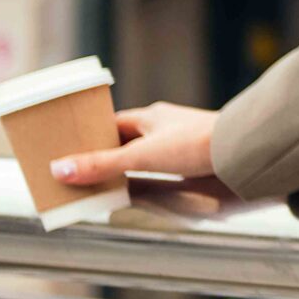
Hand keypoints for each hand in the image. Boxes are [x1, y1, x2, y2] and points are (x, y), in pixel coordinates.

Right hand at [51, 101, 217, 188]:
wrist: (239, 148)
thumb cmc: (193, 144)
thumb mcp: (140, 156)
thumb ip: (102, 165)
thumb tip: (59, 169)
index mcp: (149, 116)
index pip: (111, 123)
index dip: (90, 136)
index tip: (70, 148)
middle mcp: (163, 123)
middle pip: (125, 137)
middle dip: (104, 152)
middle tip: (80, 169)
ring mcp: (178, 137)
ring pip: (142, 150)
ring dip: (123, 163)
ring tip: (101, 180)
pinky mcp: (191, 153)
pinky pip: (158, 161)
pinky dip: (143, 171)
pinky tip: (138, 181)